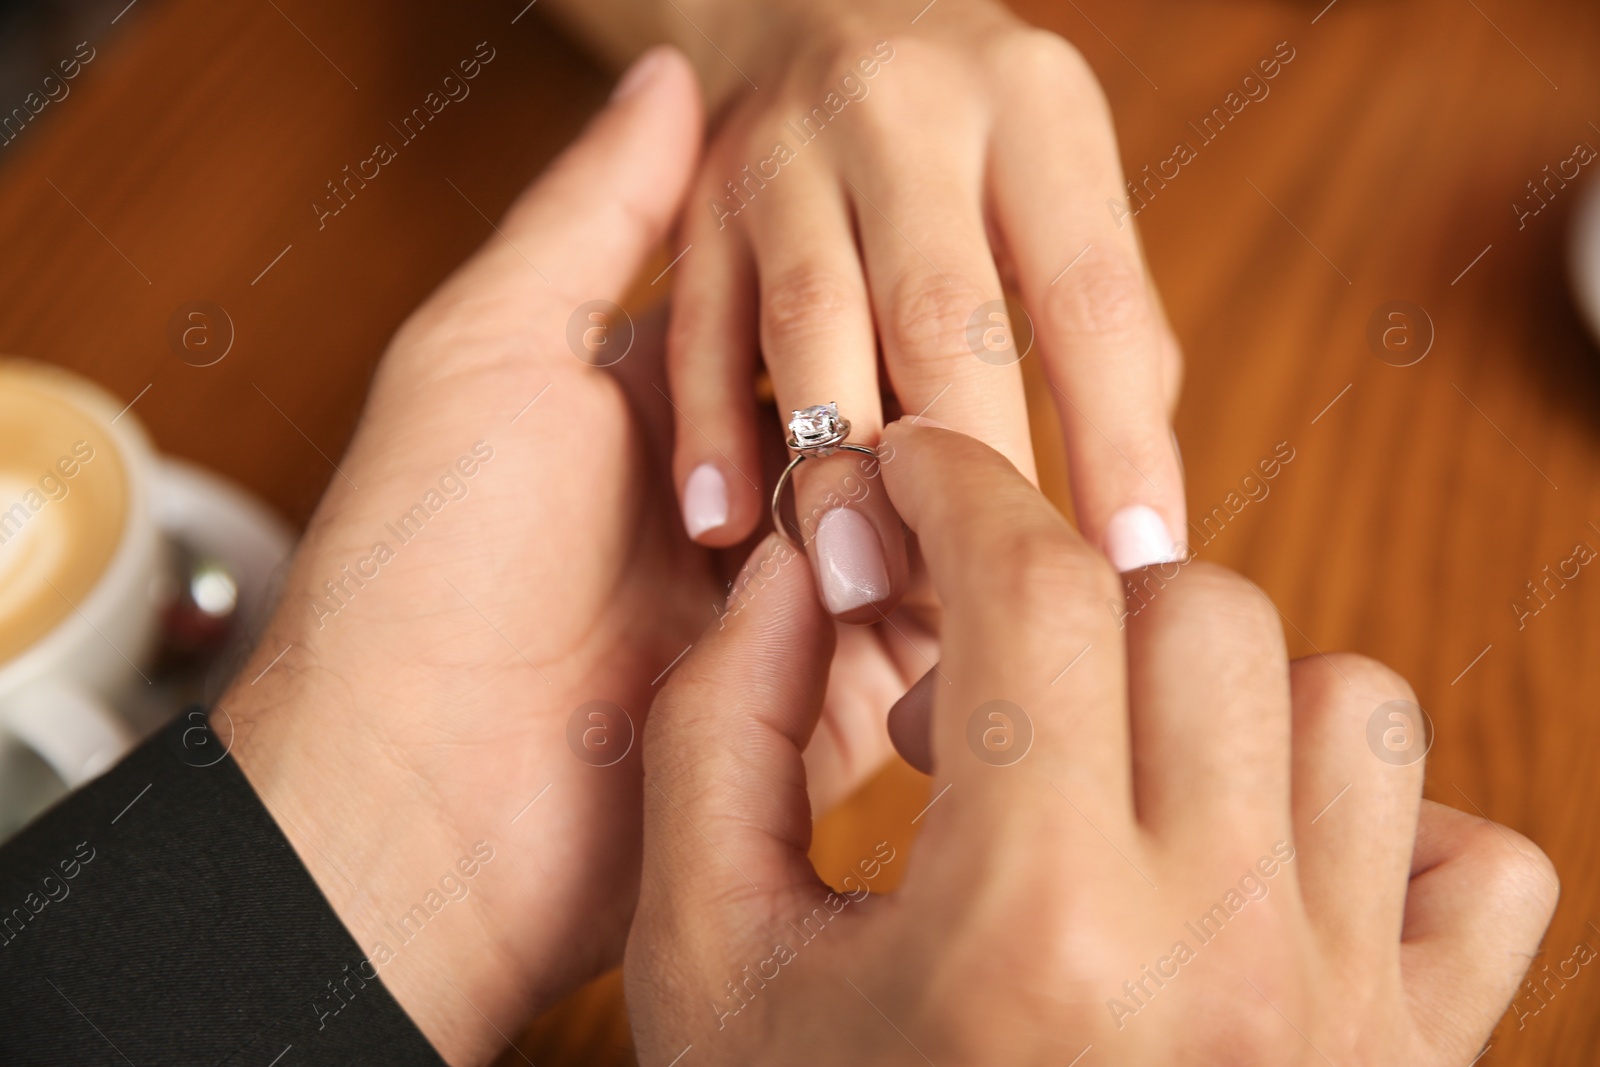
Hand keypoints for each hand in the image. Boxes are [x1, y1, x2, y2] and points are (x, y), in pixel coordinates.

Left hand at [211, 50, 885, 1064]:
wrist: (412, 796)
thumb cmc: (423, 564)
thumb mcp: (488, 350)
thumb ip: (592, 218)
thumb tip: (674, 80)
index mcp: (660, 414)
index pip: (805, 322)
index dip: (865, 288)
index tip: (931, 245)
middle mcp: (730, 509)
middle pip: (874, 425)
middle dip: (916, 398)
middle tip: (956, 369)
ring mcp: (782, 612)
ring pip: (918, 527)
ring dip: (936, 496)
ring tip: (965, 461)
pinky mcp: (824, 712)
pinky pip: (924, 646)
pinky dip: (950, 601)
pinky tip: (970, 556)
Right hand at [626, 421, 1555, 1064]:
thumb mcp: (705, 960)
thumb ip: (719, 738)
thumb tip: (791, 566)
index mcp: (1030, 935)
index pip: (1036, 593)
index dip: (960, 490)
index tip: (913, 479)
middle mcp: (1224, 967)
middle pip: (1200, 612)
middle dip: (1064, 604)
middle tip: (973, 704)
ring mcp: (1346, 1022)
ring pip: (1349, 704)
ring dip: (1210, 696)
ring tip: (1106, 783)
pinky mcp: (1413, 1065)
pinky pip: (1473, 858)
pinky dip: (1369, 823)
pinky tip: (1244, 864)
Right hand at [660, 0, 1185, 619]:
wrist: (814, 0)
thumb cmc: (966, 136)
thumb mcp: (1055, 183)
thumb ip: (1098, 328)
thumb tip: (1123, 516)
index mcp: (1035, 110)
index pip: (1091, 294)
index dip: (1119, 439)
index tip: (1139, 565)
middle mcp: (908, 112)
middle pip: (942, 313)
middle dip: (965, 473)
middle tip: (985, 615)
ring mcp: (788, 149)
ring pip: (811, 323)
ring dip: (835, 466)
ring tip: (861, 587)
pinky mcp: (699, 193)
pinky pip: (695, 323)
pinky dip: (707, 427)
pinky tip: (726, 520)